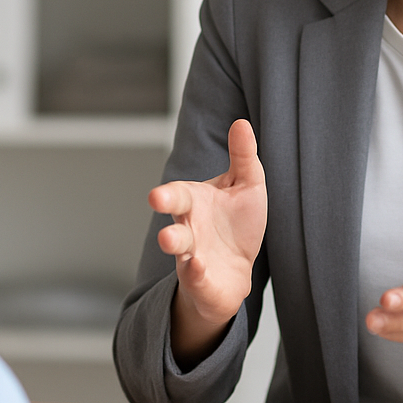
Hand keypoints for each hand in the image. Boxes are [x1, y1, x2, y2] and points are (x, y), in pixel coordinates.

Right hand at [149, 119, 267, 361]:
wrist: (235, 270)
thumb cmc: (237, 223)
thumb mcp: (246, 186)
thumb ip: (243, 156)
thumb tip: (241, 123)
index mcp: (194, 201)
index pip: (177, 193)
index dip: (168, 193)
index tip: (157, 194)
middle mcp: (188, 227)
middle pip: (171, 212)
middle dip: (165, 207)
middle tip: (155, 197)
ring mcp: (191, 255)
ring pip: (179, 249)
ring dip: (173, 243)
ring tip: (167, 239)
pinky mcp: (201, 280)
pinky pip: (195, 277)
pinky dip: (195, 273)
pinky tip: (197, 266)